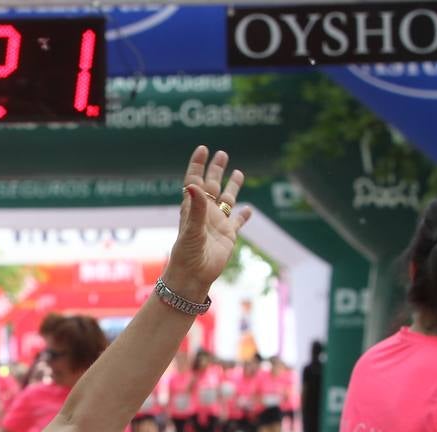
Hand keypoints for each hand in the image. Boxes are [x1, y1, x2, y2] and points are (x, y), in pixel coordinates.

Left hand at [163, 146, 252, 301]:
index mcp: (193, 208)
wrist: (193, 277)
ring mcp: (217, 224)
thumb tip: (193, 184)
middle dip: (215, 170)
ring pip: (226, 200)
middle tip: (221, 153)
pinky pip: (237, 222)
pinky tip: (248, 210)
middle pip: (211, 186)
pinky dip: (243, 216)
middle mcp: (205, 213)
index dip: (198, 165)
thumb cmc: (187, 255)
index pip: (194, 181)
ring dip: (232, 187)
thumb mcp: (191, 230)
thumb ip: (195, 208)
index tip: (203, 148)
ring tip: (238, 172)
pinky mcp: (228, 236)